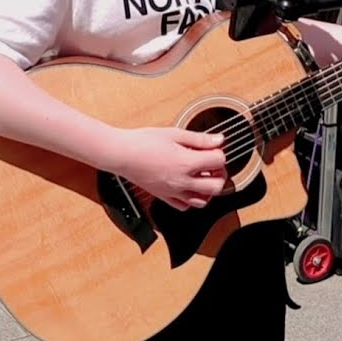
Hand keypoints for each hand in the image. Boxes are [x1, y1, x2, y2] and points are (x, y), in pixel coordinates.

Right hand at [108, 128, 227, 210]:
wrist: (122, 154)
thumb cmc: (144, 141)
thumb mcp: (174, 134)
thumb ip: (199, 139)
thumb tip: (219, 139)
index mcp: (186, 163)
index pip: (218, 161)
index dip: (218, 152)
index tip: (211, 147)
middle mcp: (182, 181)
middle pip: (216, 186)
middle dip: (219, 174)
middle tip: (211, 164)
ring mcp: (173, 192)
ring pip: (203, 201)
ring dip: (208, 189)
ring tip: (202, 176)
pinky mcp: (164, 197)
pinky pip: (184, 207)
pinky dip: (192, 199)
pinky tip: (188, 186)